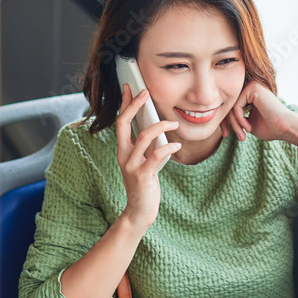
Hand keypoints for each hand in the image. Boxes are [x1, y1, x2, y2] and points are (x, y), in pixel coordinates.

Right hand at [115, 82, 180, 228]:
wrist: (140, 210)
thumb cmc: (144, 183)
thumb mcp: (143, 161)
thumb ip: (147, 146)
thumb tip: (159, 125)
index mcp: (123, 150)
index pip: (121, 122)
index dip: (125, 104)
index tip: (129, 87)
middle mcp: (123, 155)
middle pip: (124, 124)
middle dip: (134, 105)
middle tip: (146, 93)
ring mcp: (132, 165)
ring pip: (143, 137)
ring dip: (160, 126)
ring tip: (174, 123)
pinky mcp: (143, 175)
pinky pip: (156, 156)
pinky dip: (168, 147)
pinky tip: (177, 144)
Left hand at [219, 81, 294, 143]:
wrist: (286, 128)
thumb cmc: (270, 128)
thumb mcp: (247, 123)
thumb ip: (236, 118)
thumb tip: (220, 118)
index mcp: (249, 94)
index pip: (229, 105)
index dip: (225, 121)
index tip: (226, 134)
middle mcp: (249, 87)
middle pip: (228, 104)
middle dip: (227, 122)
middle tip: (234, 136)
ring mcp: (251, 86)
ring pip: (231, 105)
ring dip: (235, 123)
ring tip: (242, 135)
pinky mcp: (253, 88)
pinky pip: (236, 105)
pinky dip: (239, 119)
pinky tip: (248, 127)